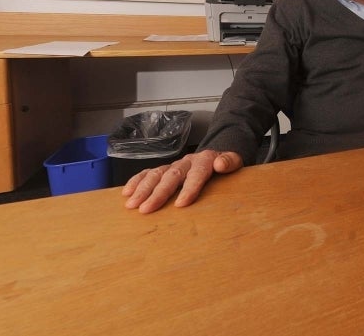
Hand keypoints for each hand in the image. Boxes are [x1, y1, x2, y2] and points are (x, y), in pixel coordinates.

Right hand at [121, 149, 242, 213]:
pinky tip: (127, 193)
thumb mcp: (236, 161)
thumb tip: (220, 164)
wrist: (217, 154)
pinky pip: (148, 173)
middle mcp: (186, 162)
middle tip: (146, 209)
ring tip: (132, 204)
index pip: (196, 174)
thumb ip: (230, 161)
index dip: (189, 188)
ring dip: (143, 189)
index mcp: (204, 161)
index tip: (180, 204)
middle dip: (158, 193)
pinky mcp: (165, 169)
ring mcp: (174, 165)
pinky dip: (137, 181)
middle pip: (171, 175)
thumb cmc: (225, 164)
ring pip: (156, 174)